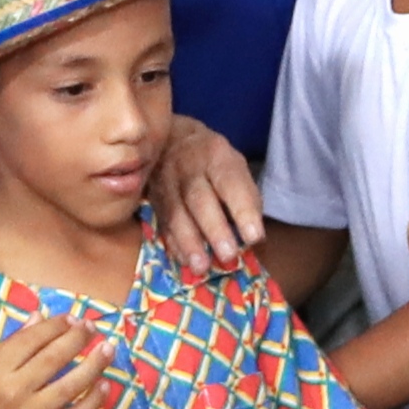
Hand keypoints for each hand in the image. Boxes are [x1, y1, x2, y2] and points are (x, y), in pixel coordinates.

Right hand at [153, 117, 261, 266]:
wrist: (170, 141)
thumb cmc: (212, 161)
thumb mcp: (233, 166)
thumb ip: (245, 197)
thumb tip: (254, 238)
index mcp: (216, 156)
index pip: (231, 182)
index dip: (243, 210)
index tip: (255, 237)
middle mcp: (188, 167)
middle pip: (199, 199)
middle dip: (214, 230)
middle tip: (228, 256)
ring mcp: (165, 183)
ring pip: (175, 213)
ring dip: (189, 243)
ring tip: (201, 267)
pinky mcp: (153, 200)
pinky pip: (161, 223)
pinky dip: (173, 244)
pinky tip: (184, 261)